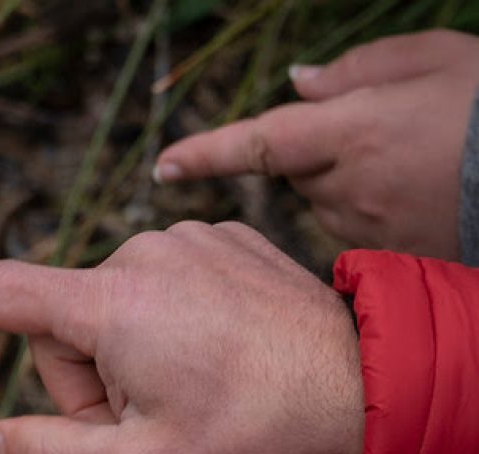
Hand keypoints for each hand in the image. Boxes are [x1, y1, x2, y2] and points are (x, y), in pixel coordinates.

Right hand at [0, 223, 364, 453]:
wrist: (364, 387)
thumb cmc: (255, 430)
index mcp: (112, 303)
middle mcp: (142, 252)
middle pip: (63, 325)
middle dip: (84, 381)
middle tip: (145, 421)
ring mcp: (185, 237)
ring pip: (111, 308)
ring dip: (127, 355)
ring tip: (190, 388)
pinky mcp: (218, 236)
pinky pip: (158, 284)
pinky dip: (166, 324)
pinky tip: (215, 352)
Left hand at [154, 29, 478, 259]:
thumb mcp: (433, 58)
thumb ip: (355, 71)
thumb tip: (299, 85)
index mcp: (350, 133)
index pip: (257, 146)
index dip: (206, 156)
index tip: (163, 169)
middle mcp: (347, 187)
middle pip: (297, 170)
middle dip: (318, 149)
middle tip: (379, 133)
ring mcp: (367, 226)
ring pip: (326, 198)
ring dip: (347, 179)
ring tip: (412, 162)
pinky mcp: (388, 252)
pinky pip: (355, 226)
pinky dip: (371, 207)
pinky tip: (416, 193)